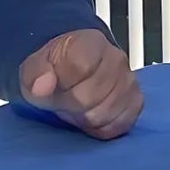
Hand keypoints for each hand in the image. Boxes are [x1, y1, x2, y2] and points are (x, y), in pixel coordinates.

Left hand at [19, 29, 141, 138]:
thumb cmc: (56, 71)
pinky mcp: (135, 103)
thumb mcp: (33, 68)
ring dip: (85, 116)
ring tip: (77, 105)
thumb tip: (41, 87)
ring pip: (105, 113)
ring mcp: (129, 82)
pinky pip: (118, 125)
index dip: (62, 84)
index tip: (51, 86)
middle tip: (64, 98)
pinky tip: (91, 114)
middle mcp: (116, 59)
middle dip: (71, 104)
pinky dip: (101, 126)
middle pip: (91, 96)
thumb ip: (35, 74)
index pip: (80, 66)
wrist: (73, 73)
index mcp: (91, 42)